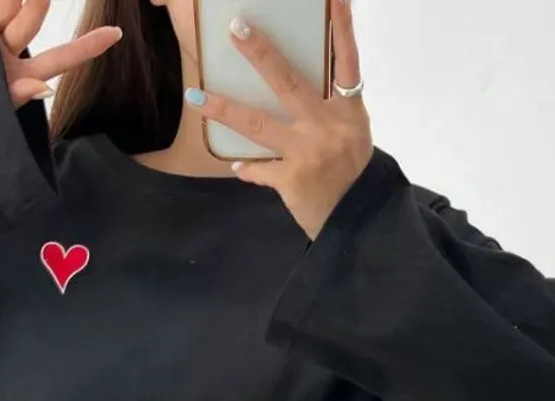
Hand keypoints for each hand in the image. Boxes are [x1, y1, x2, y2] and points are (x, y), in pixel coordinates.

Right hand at [0, 0, 122, 108]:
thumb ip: (17, 97)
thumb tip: (45, 88)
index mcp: (22, 75)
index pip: (62, 58)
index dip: (87, 46)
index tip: (117, 33)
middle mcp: (8, 51)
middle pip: (32, 21)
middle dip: (38, 4)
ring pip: (6, 8)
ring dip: (12, 0)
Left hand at [185, 0, 372, 239]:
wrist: (358, 219)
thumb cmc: (353, 173)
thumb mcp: (353, 134)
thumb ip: (330, 109)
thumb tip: (294, 88)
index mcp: (348, 111)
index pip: (346, 60)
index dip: (342, 27)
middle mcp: (327, 126)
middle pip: (289, 83)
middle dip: (262, 54)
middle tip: (237, 29)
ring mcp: (307, 152)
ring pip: (258, 124)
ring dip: (224, 109)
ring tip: (196, 97)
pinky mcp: (291, 179)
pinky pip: (260, 169)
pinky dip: (248, 169)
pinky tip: (236, 166)